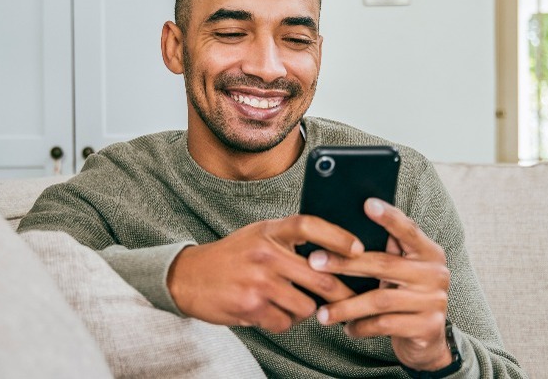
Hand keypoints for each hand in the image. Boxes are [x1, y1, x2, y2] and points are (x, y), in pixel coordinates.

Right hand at [167, 215, 362, 332]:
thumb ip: (290, 238)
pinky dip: (283, 321)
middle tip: (353, 298)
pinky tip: (271, 311)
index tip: (359, 249)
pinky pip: (285, 322)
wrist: (189, 276)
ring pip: (305, 305)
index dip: (338, 237)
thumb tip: (334, 251)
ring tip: (292, 302)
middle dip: (341, 291)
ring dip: (306, 309)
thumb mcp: (260, 234)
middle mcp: (265, 253)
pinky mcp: (250, 306)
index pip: (309, 225)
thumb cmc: (233, 255)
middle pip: (319, 274)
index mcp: (270, 230)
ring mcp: (258, 281)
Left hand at [309, 198, 452, 370]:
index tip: (367, 204)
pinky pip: (385, 324)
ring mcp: (434, 300)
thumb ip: (386, 252)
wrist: (427, 340)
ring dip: (346, 306)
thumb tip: (341, 232)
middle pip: (384, 264)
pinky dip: (361, 326)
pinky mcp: (428, 327)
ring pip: (380, 299)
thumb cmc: (404, 296)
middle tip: (315, 262)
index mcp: (429, 252)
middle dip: (344, 263)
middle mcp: (435, 273)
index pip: (408, 229)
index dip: (389, 217)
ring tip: (322, 312)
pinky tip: (347, 328)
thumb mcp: (400, 272)